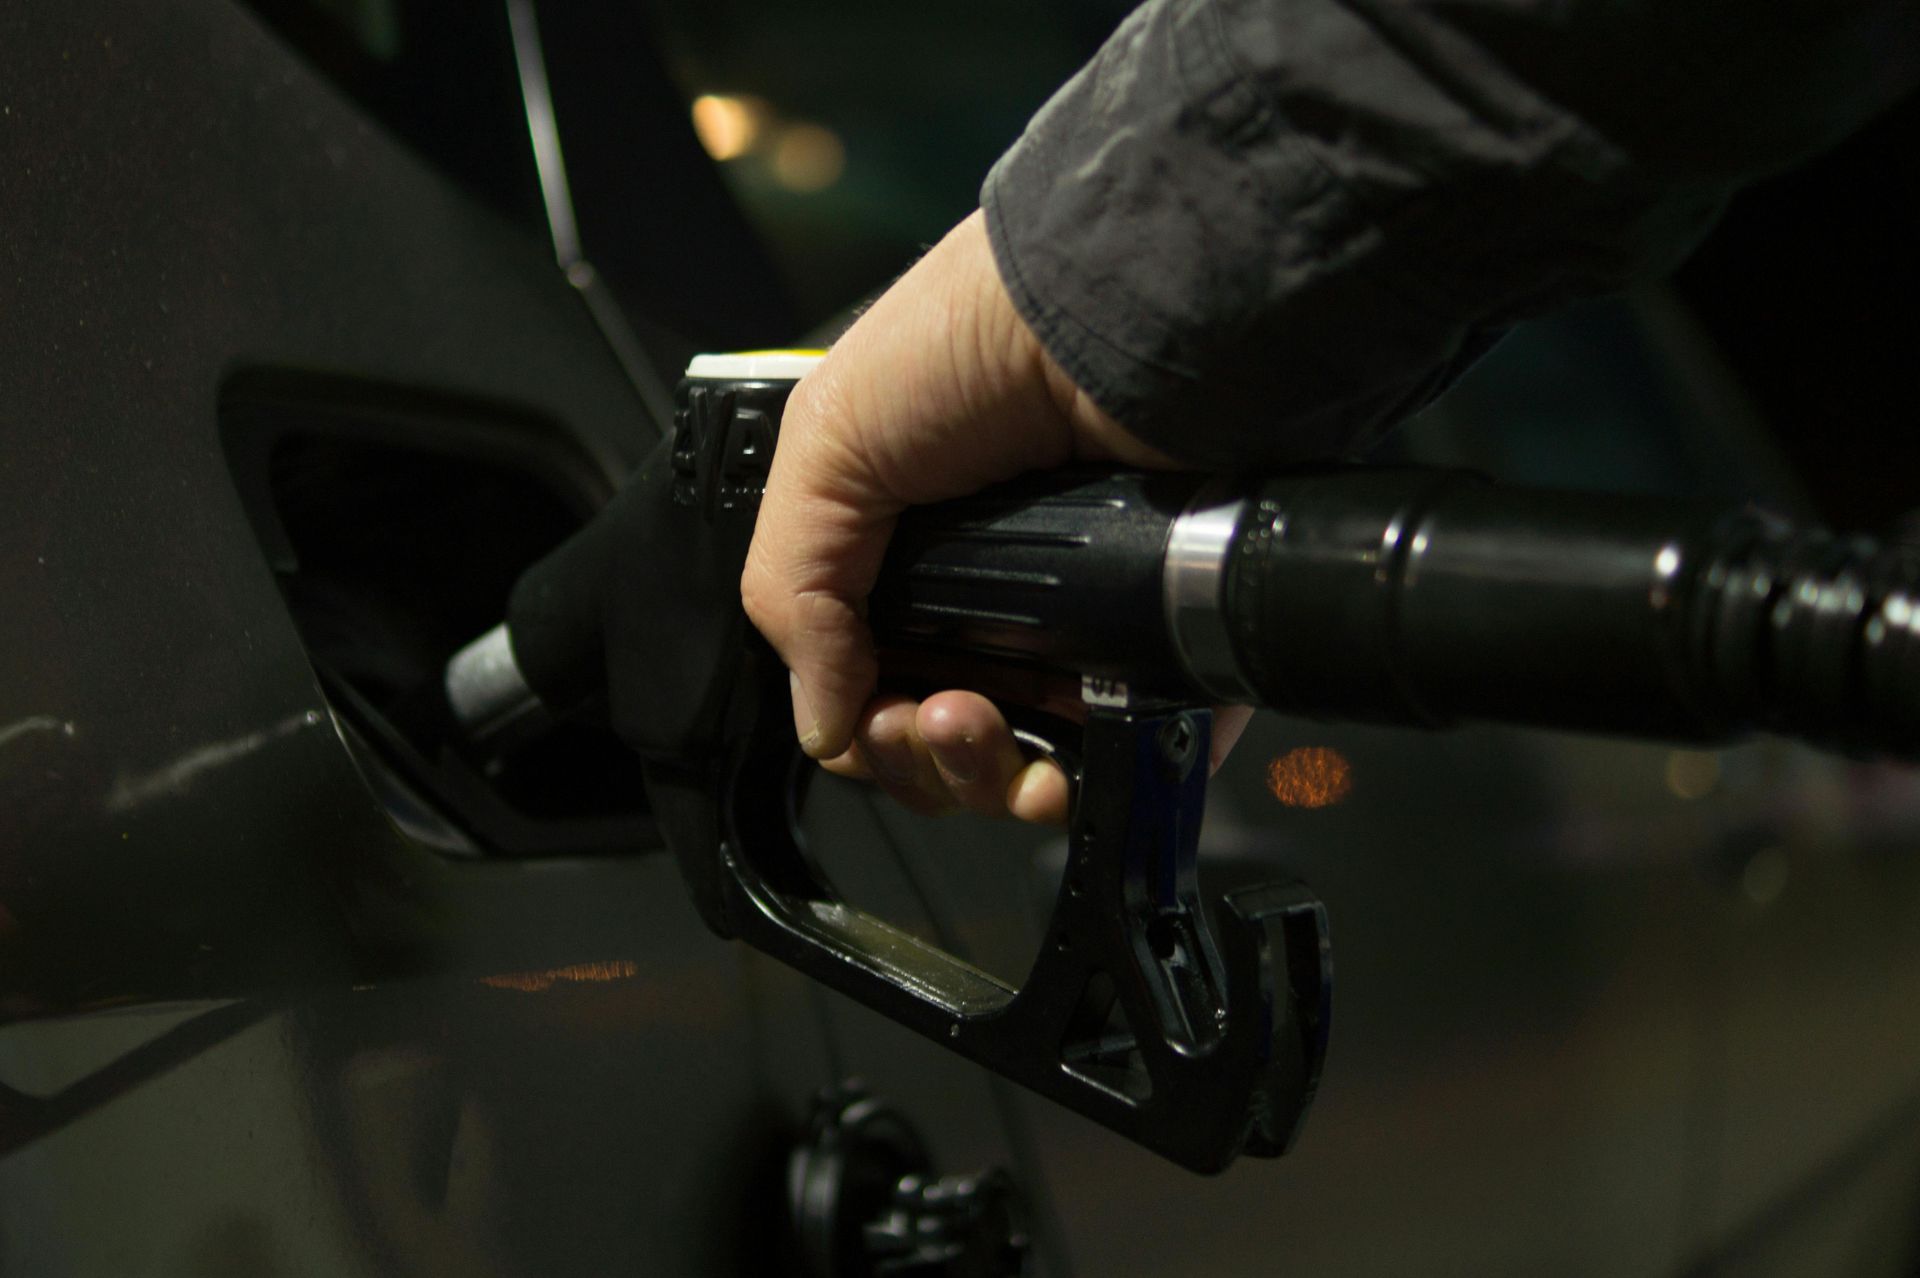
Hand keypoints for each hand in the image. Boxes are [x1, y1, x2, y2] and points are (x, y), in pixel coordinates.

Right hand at [740, 210, 1251, 822]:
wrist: (1125, 313)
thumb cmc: (977, 341)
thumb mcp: (829, 443)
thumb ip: (794, 588)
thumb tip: (821, 724)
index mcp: (913, 557)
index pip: (875, 687)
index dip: (865, 727)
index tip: (870, 714)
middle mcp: (1000, 599)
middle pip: (947, 746)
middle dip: (922, 759)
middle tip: (934, 717)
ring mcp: (1087, 629)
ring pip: (1029, 770)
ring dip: (988, 781)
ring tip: (982, 724)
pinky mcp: (1166, 649)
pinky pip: (1129, 760)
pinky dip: (1091, 790)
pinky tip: (1064, 770)